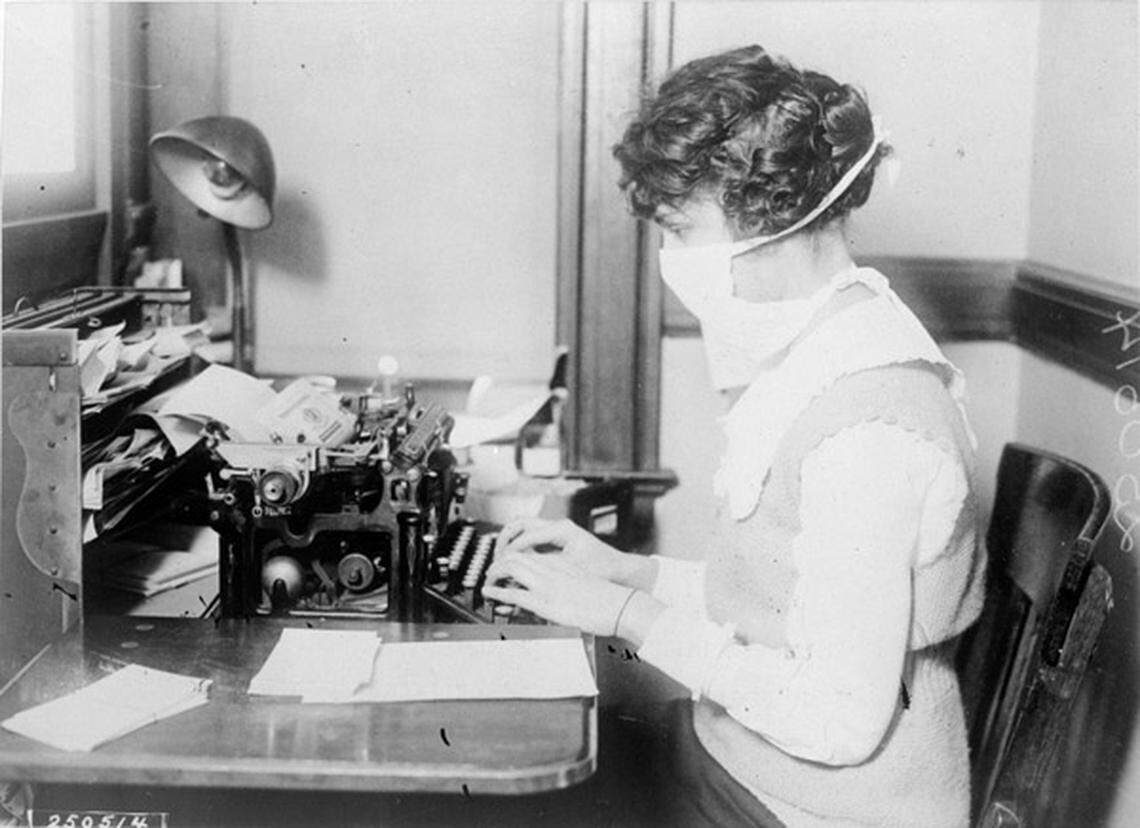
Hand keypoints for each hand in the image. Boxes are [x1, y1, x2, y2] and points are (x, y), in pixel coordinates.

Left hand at [482, 553, 637, 636]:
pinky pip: (514, 594)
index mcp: (562, 563)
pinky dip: (497, 592)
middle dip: (499, 562)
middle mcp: (553, 569)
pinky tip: (490, 593)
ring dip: (495, 573)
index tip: (505, 564)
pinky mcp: (546, 602)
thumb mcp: (584, 583)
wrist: (622, 605)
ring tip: (488, 580)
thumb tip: (559, 590)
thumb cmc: (608, 598)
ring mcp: (548, 585)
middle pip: (516, 555)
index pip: (530, 552)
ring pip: (511, 568)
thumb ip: (568, 582)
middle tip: (492, 571)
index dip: (513, 556)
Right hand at [496, 518, 648, 586]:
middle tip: (495, 556)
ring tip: (502, 558)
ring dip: (511, 540)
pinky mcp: (558, 539)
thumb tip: (519, 570)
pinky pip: (532, 536)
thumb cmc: (602, 569)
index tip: (499, 563)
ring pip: (525, 528)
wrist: (620, 569)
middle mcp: (559, 526)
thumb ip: (544, 568)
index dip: (510, 550)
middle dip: (505, 539)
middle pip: (521, 524)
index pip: (526, 535)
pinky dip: (521, 545)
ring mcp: (558, 531)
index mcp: (561, 530)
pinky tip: (517, 561)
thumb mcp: (571, 571)